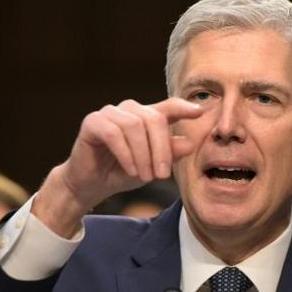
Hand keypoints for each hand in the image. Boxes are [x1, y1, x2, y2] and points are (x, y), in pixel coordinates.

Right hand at [33, 98, 203, 236]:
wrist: (91, 185)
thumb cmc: (123, 172)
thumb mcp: (152, 167)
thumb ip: (169, 154)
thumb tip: (189, 143)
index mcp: (147, 117)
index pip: (169, 106)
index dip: (184, 107)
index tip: (199, 112)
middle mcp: (130, 110)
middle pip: (154, 119)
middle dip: (161, 149)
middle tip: (161, 176)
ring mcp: (110, 113)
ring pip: (135, 126)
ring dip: (143, 155)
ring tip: (144, 176)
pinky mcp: (92, 122)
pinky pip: (114, 134)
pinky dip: (126, 154)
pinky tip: (130, 170)